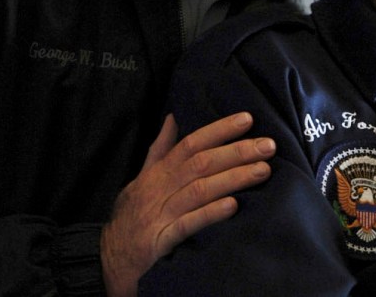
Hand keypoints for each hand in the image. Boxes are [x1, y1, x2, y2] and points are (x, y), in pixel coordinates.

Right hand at [100, 112, 274, 296]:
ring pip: (199, 190)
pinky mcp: (160, 240)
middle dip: (237, 152)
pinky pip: (187, 225)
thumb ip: (160, 150)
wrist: (108, 258)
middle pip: (201, 163)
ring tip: (263, 171)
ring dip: (233, 179)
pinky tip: (233, 206)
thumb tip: (172, 117)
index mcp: (158, 172)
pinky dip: (210, 214)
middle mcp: (160, 188)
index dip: (219, 130)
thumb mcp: (142, 178)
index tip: (248, 119)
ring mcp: (160, 214)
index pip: (191, 143)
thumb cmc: (131, 215)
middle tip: (268, 145)